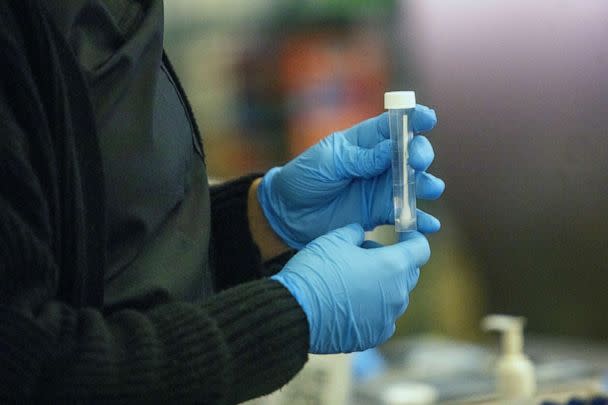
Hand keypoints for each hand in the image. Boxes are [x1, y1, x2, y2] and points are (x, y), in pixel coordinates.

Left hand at [257, 105, 444, 248]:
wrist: (288, 212)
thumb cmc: (305, 177)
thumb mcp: (329, 161)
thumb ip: (361, 157)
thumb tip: (392, 148)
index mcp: (366, 140)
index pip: (396, 125)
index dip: (414, 119)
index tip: (427, 119)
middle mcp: (381, 162)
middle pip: (412, 153)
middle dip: (421, 154)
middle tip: (417, 162)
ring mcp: (383, 188)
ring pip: (415, 183)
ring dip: (427, 184)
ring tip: (429, 188)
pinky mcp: (381, 213)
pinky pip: (407, 215)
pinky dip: (420, 220)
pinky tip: (430, 225)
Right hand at [271, 224, 429, 353]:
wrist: (295, 312)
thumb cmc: (317, 271)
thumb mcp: (334, 238)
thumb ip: (356, 232)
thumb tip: (361, 234)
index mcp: (393, 266)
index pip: (421, 249)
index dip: (413, 238)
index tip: (402, 234)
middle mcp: (397, 294)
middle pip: (408, 273)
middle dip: (393, 261)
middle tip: (365, 255)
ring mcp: (387, 318)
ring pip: (394, 296)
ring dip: (381, 286)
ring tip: (352, 280)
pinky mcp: (374, 336)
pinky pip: (382, 318)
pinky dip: (373, 309)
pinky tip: (350, 303)